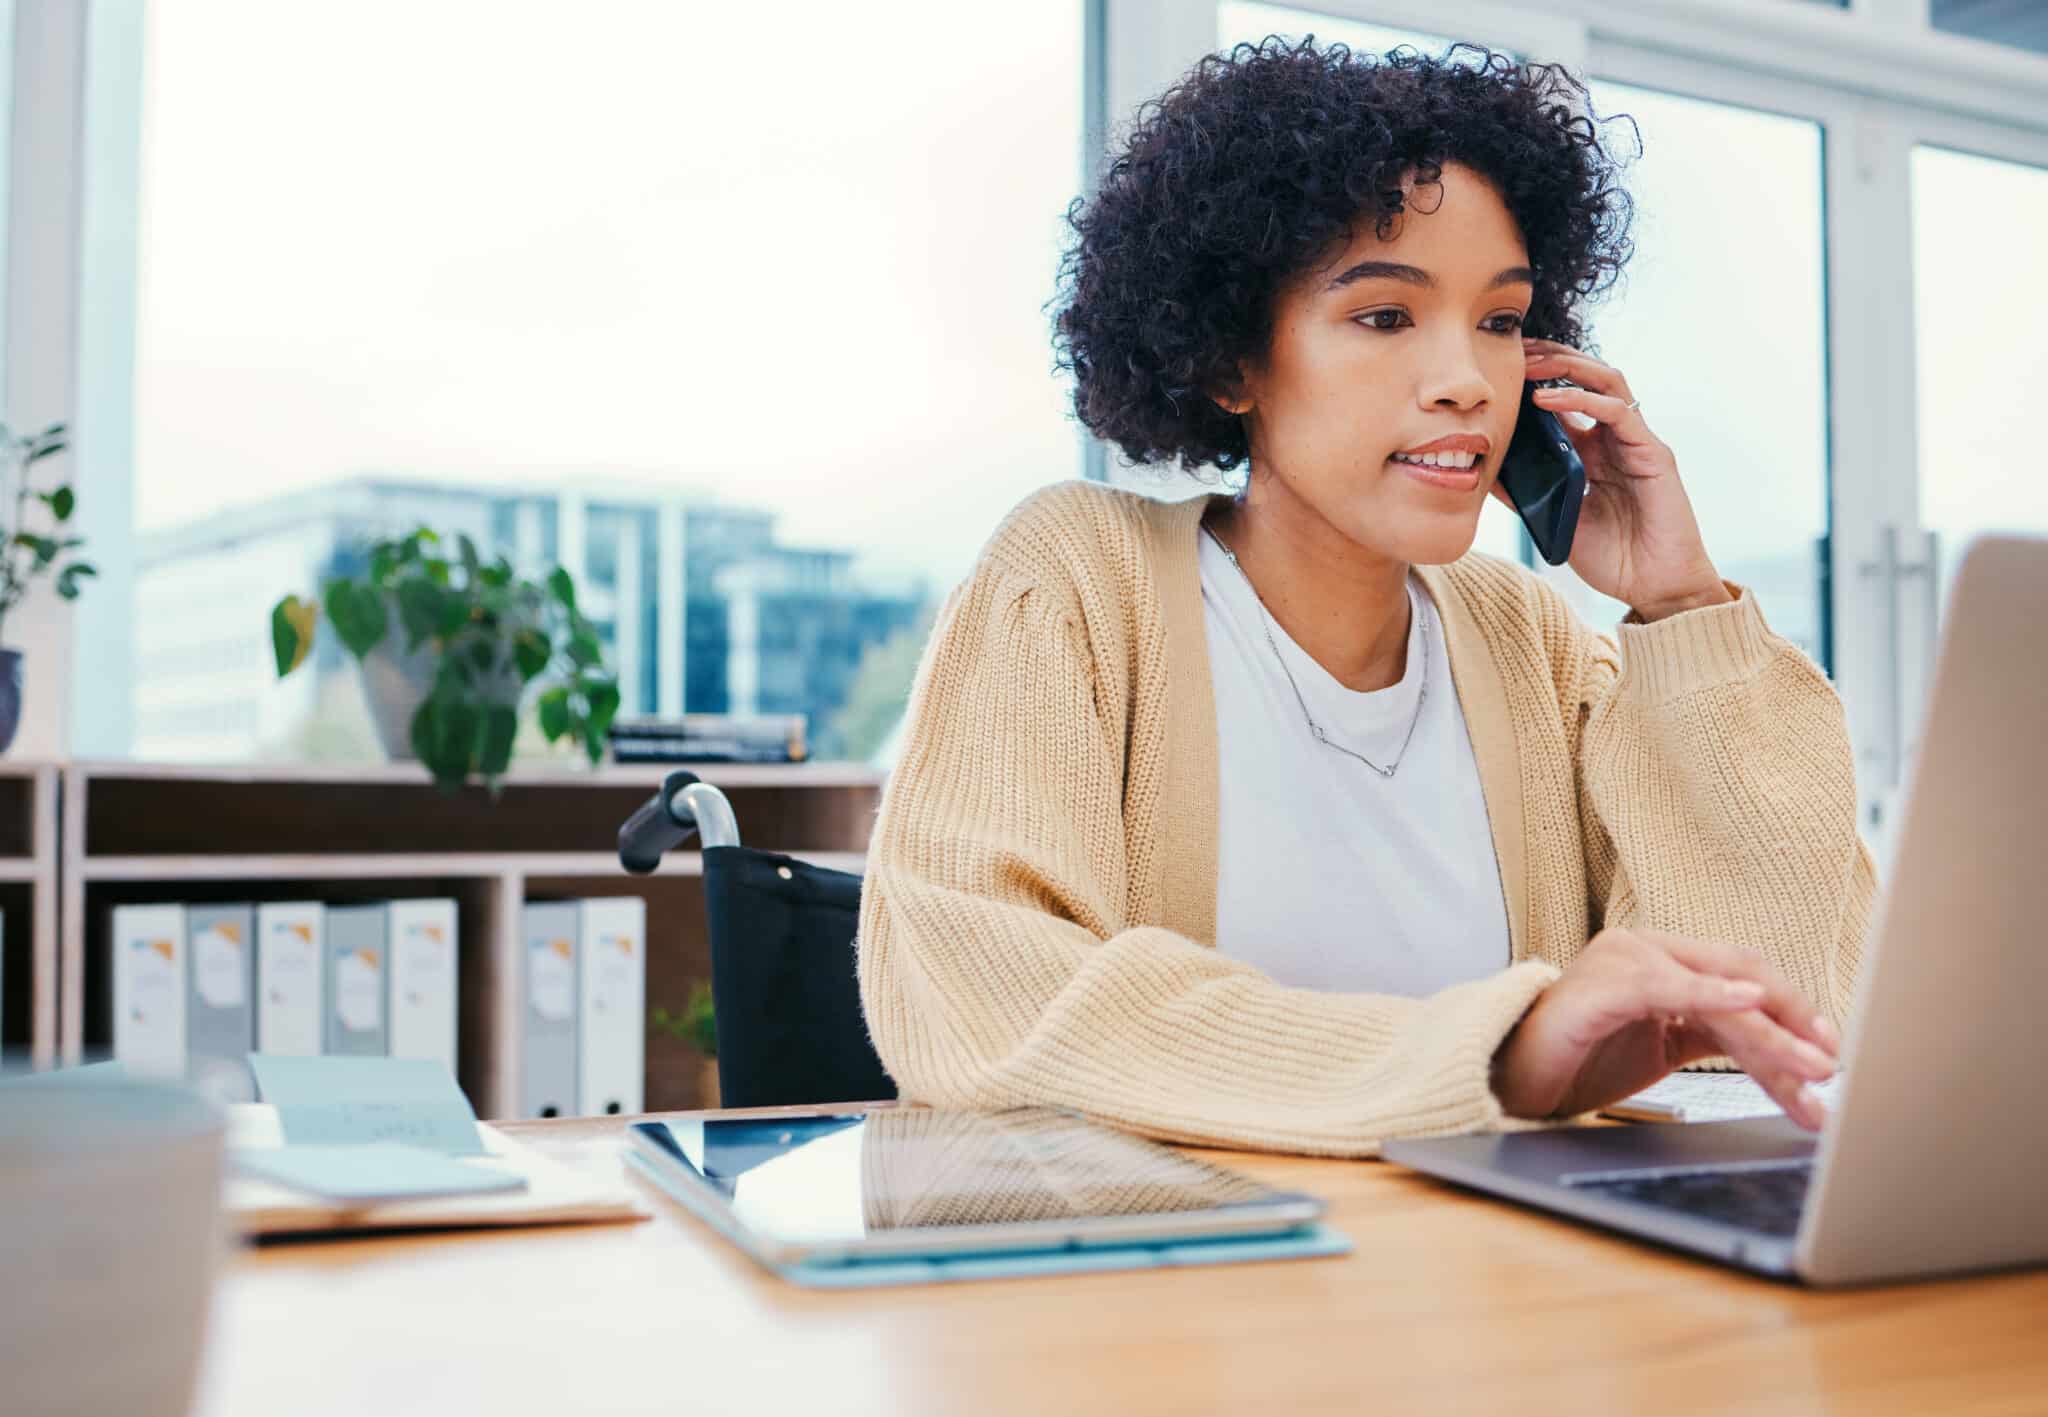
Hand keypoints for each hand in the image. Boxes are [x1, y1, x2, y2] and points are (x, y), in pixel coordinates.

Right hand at [1491, 927, 1841, 1130]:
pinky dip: (1712, 994)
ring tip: (1809, 1071)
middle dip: (1794, 1023)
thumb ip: (1712, 1034)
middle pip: (1741, 976)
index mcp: (1662, 962)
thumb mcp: (1662, 1048)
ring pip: (1718, 991)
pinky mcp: (1603, 986)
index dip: (1792, 1010)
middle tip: (1830, 1066)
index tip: (1829, 1052)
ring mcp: (1623, 961)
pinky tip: (1749, 1005)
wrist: (1509, 1079)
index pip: (1743, 977)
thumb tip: (1785, 1056)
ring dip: (1771, 1036)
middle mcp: (1646, 950)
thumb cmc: (1577, 1060)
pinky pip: (1668, 988)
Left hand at [1499, 339, 1730, 621]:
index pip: (1567, 396)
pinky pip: (1617, 412)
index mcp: (1594, 450)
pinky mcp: (1653, 453)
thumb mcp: (1556, 520)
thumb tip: (1485, 471)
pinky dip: (1581, 398)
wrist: (1656, 588)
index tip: (1502, 368)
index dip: (1538, 376)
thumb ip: (1527, 493)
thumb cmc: (1613, 558)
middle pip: (1588, 376)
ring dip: (1567, 366)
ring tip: (1529, 365)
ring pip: (1607, 380)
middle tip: (1514, 350)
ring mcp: (1637, 442)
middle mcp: (1616, 438)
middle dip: (1551, 357)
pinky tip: (1547, 399)